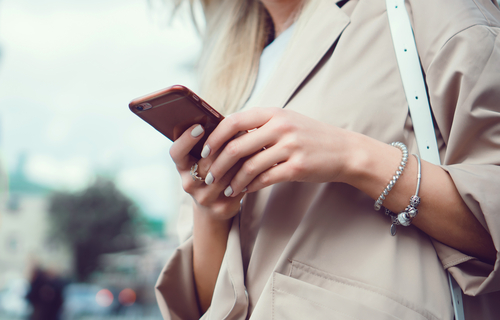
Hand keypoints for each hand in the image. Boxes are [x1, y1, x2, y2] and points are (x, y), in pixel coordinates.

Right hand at [169, 124, 244, 219]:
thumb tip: (224, 119)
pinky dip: (248, 173)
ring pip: (225, 175)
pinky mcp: (222, 208)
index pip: (176, 152)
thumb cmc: (211, 172)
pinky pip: (238, 186)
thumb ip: (209, 142)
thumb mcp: (203, 158)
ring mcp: (204, 198)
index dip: (186, 140)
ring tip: (253, 143)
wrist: (213, 207)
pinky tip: (257, 162)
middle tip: (241, 129)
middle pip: (207, 163)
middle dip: (225, 145)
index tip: (199, 127)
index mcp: (182, 167)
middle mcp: (189, 184)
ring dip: (240, 158)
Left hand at [201, 107, 356, 196]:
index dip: (214, 137)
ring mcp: (290, 147)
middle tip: (209, 175)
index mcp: (274, 113)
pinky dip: (251, 187)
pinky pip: (265, 179)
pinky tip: (245, 191)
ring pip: (250, 166)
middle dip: (218, 164)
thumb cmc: (310, 136)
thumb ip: (260, 125)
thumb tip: (227, 133)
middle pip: (237, 146)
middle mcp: (281, 127)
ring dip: (233, 181)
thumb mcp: (286, 120)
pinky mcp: (297, 168)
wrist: (344, 151)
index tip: (204, 151)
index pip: (234, 121)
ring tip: (226, 189)